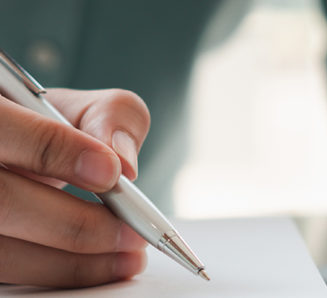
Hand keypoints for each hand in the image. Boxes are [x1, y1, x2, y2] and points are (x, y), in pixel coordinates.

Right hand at [0, 88, 149, 286]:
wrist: (19, 154)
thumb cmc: (47, 129)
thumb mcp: (79, 109)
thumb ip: (111, 116)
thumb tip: (124, 163)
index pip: (4, 128)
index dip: (58, 151)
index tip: (112, 172)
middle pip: (2, 200)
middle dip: (75, 223)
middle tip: (130, 232)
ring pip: (4, 250)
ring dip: (72, 262)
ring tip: (128, 257)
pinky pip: (12, 270)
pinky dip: (60, 272)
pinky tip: (100, 266)